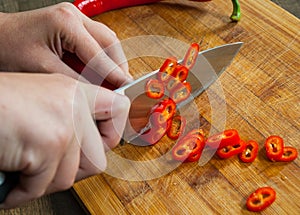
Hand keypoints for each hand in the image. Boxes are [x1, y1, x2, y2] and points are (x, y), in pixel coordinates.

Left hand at [0, 2, 131, 87]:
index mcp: (66, 23)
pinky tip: (102, 71)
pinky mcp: (73, 25)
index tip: (125, 88)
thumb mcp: (43, 69)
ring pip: (107, 40)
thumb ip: (76, 80)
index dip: (114, 73)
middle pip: (110, 42)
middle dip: (118, 65)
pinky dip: (103, 57)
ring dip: (112, 61)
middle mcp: (74, 16)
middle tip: (122, 85)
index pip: (100, 53)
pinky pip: (97, 41)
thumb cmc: (9, 49)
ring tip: (114, 81)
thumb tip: (100, 92)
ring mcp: (75, 18)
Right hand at [0, 72, 129, 208]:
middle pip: (98, 158)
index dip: (113, 132)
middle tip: (47, 167)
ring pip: (70, 177)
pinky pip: (42, 186)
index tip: (104, 141)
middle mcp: (75, 104)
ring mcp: (65, 125)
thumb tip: (96, 145)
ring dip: (43, 182)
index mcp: (76, 92)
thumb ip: (73, 117)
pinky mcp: (49, 145)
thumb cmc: (1, 107)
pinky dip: (23, 190)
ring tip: (24, 168)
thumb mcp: (45, 100)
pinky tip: (11, 175)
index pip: (118, 110)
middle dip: (71, 171)